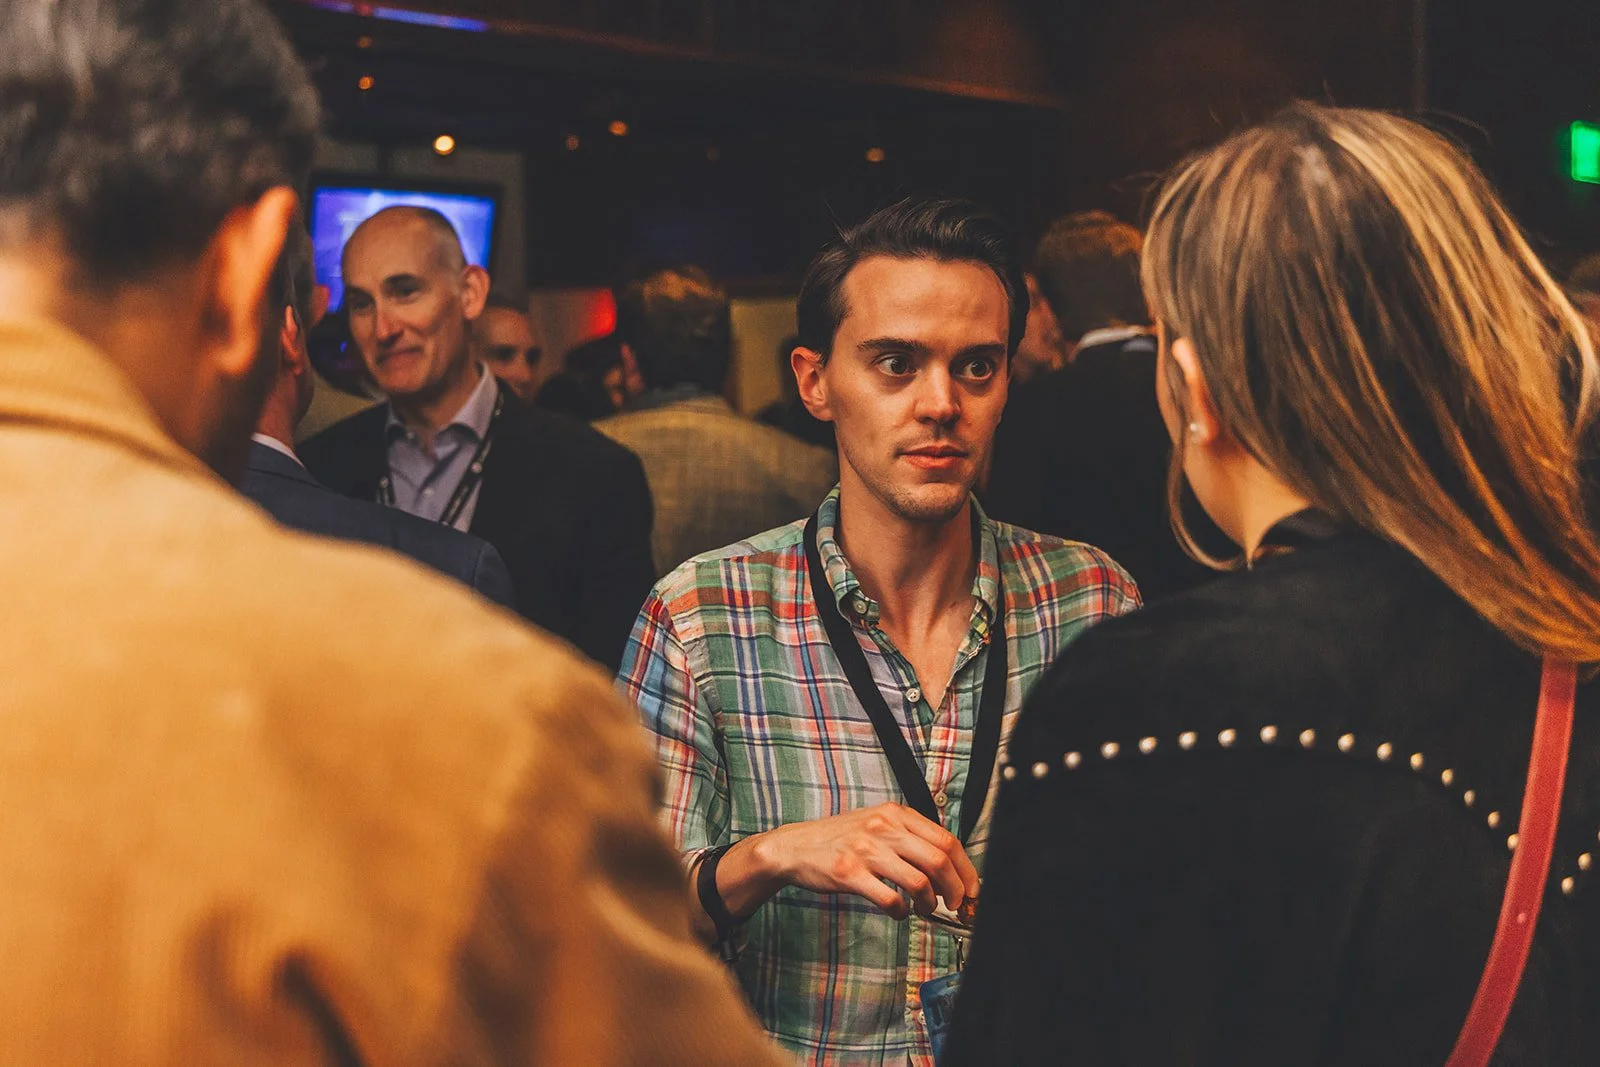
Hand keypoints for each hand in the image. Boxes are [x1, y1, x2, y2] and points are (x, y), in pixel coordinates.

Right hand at [751, 803, 978, 919]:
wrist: (795, 847)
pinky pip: (890, 899)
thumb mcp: (877, 824)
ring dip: (929, 904)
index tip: (971, 889)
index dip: (966, 869)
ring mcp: (866, 849)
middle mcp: (884, 827)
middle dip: (956, 890)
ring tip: (924, 909)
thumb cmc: (840, 839)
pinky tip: (897, 912)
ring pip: (919, 881)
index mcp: (895, 813)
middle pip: (939, 860)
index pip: (947, 839)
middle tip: (955, 905)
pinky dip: (901, 912)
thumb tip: (948, 870)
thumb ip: (909, 839)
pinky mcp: (850, 873)